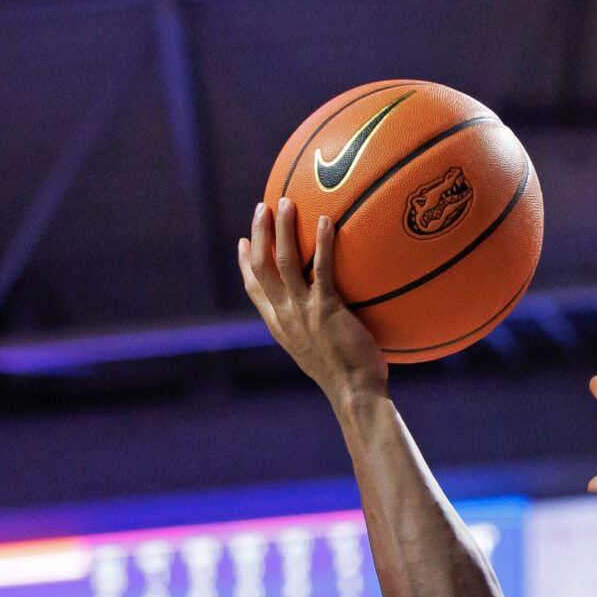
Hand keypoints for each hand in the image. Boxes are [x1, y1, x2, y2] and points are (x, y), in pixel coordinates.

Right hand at [237, 197, 386, 407]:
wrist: (354, 394)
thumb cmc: (348, 379)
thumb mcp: (321, 354)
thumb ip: (317, 332)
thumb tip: (331, 322)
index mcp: (279, 326)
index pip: (254, 289)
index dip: (245, 264)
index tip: (242, 243)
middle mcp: (284, 315)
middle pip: (260, 266)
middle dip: (258, 234)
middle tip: (261, 208)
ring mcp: (302, 311)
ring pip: (283, 260)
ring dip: (282, 228)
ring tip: (284, 202)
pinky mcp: (326, 309)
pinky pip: (322, 268)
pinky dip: (322, 242)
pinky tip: (326, 221)